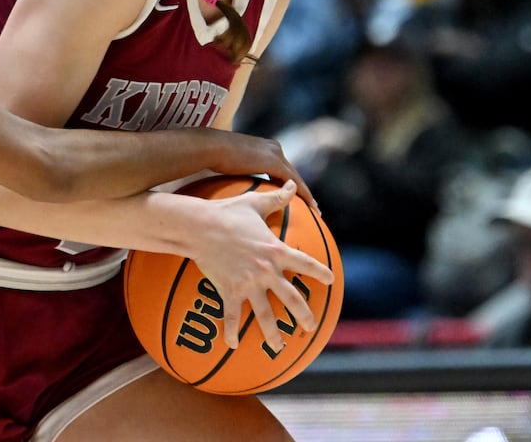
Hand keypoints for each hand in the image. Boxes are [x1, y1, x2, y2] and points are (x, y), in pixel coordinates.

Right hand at [175, 181, 333, 350]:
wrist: (200, 226)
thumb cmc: (227, 212)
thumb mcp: (254, 203)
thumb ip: (276, 198)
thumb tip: (290, 184)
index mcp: (275, 250)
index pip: (305, 263)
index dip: (320, 272)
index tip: (330, 281)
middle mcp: (266, 270)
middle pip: (291, 298)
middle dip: (303, 315)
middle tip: (310, 327)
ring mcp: (248, 283)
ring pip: (264, 314)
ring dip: (272, 334)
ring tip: (279, 347)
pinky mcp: (229, 290)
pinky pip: (231, 315)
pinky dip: (231, 331)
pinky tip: (233, 345)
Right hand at [199, 129, 321, 213]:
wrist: (210, 148)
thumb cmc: (213, 157)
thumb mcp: (229, 164)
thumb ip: (237, 171)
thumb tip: (232, 189)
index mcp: (264, 147)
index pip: (282, 168)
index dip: (290, 183)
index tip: (296, 197)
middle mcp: (274, 148)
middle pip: (292, 173)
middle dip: (302, 190)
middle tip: (312, 207)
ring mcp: (275, 154)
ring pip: (297, 178)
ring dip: (306, 194)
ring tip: (315, 210)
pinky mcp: (274, 163)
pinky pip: (294, 182)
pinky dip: (303, 195)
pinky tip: (310, 209)